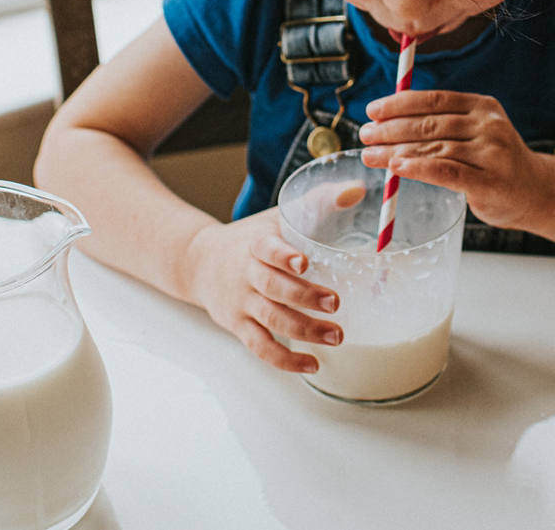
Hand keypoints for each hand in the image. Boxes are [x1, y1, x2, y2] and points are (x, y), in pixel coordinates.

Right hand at [188, 208, 343, 373]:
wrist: (198, 262)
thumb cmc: (249, 238)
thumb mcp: (276, 216)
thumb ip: (316, 202)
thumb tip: (356, 190)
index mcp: (255, 244)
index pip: (266, 249)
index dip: (283, 256)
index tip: (303, 263)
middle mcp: (246, 274)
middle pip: (273, 288)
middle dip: (304, 298)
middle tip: (334, 303)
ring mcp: (241, 303)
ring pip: (270, 319)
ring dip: (304, 331)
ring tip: (336, 336)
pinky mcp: (239, 326)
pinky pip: (260, 347)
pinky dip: (285, 360)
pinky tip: (312, 364)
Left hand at [359, 90, 544, 228]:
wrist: (536, 193)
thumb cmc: (495, 163)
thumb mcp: (476, 134)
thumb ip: (443, 126)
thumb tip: (388, 123)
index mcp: (483, 107)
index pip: (434, 100)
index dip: (399, 103)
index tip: (372, 110)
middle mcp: (489, 126)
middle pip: (430, 123)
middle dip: (390, 129)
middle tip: (364, 134)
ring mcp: (491, 154)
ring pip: (433, 148)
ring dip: (395, 151)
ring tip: (370, 155)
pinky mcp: (489, 182)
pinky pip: (446, 171)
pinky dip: (418, 168)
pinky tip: (396, 169)